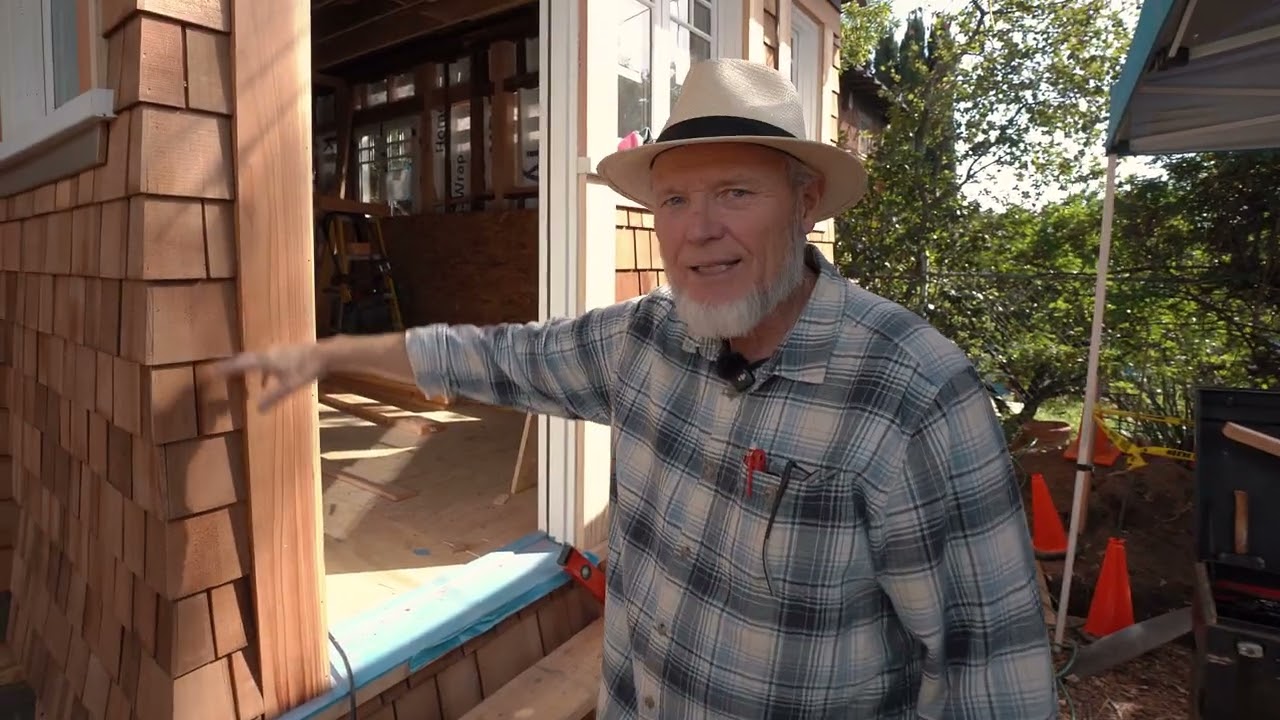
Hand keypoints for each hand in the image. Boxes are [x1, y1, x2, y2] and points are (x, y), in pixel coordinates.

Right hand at [208, 341, 329, 412]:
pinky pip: (269, 362)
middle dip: (234, 367)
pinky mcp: (287, 352)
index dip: (226, 368)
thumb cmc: (306, 369)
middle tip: (222, 372)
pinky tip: (268, 380)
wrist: (325, 354)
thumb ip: (273, 397)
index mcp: (266, 360)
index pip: (241, 364)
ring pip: (259, 360)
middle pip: (247, 360)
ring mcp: (278, 351)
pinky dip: (263, 370)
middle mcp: (269, 353)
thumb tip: (257, 409)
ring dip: (249, 368)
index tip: (212, 370)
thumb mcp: (289, 387)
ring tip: (242, 376)